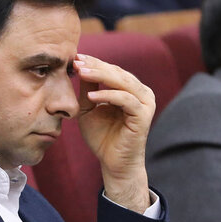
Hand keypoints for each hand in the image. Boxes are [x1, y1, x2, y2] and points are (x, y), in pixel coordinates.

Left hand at [75, 53, 153, 212]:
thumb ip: (88, 89)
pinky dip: (108, 96)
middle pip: (117, 73)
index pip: (112, 70)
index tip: (75, 58)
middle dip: (96, 66)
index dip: (94, 63)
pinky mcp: (143, 116)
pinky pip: (125, 100)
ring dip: (101, 76)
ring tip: (82, 73)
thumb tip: (80, 67)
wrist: (112, 163)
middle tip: (77, 62)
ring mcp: (145, 103)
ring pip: (123, 82)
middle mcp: (142, 93)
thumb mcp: (89, 109)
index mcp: (131, 90)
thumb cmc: (102, 137)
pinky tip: (91, 97)